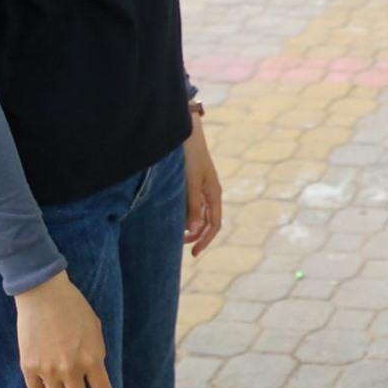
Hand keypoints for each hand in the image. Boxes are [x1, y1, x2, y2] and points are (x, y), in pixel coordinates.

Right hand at [15, 272, 111, 387]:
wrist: (44, 294)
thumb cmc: (74, 307)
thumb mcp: (95, 329)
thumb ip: (95, 354)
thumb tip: (93, 375)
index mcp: (93, 358)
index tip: (96, 386)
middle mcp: (71, 369)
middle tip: (76, 384)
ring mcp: (48, 370)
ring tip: (58, 377)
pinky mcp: (28, 367)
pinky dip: (41, 386)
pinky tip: (44, 373)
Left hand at [183, 116, 222, 256]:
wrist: (185, 134)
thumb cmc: (189, 156)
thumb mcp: (191, 183)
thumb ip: (193, 206)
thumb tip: (195, 229)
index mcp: (214, 194)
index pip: (214, 224)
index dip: (205, 240)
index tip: (193, 252)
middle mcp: (210, 193)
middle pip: (207, 222)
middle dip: (195, 235)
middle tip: (178, 245)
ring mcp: (202, 188)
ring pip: (199, 215)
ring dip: (189, 226)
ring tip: (173, 233)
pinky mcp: (192, 184)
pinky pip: (191, 205)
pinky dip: (184, 215)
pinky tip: (173, 216)